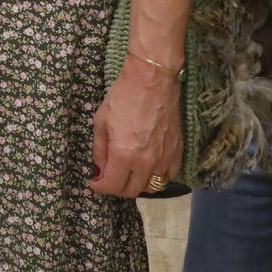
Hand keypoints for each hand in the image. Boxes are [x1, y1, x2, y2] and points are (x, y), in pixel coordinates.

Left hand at [89, 60, 183, 197]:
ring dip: (137, 184)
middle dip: (116, 188)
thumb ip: (100, 150)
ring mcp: (165, 159)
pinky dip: (157, 177)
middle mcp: (146, 163)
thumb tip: (99, 169)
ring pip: (152, 187)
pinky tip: (148, 167)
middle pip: (132, 190)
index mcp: (124, 155)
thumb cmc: (122, 97)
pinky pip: (169, 176)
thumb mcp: (101, 122)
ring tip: (128, 174)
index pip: (112, 186)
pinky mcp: (178, 152)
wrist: (152, 81)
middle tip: (109, 178)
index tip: (94, 182)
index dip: (100, 187)